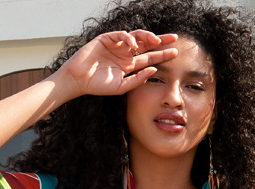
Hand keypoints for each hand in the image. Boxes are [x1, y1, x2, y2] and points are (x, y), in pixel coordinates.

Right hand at [55, 29, 177, 97]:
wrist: (79, 80)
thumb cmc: (98, 86)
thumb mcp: (121, 87)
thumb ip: (137, 80)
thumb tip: (153, 70)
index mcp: (129, 65)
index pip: (149, 57)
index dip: (162, 54)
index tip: (175, 53)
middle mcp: (125, 53)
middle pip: (146, 44)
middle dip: (161, 41)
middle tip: (174, 38)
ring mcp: (117, 45)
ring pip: (136, 36)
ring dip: (148, 37)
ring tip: (157, 41)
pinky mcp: (107, 38)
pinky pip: (121, 35)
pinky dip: (129, 38)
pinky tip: (133, 45)